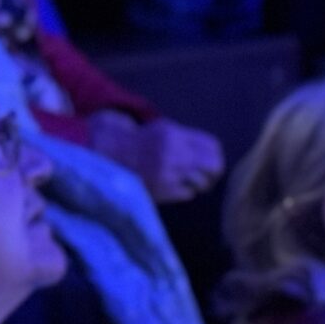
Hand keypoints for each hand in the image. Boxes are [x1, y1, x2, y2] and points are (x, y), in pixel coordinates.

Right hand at [88, 112, 224, 203]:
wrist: (109, 155)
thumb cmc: (139, 142)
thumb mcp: (163, 129)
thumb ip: (187, 138)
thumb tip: (212, 153)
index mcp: (174, 136)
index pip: (212, 146)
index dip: (215, 155)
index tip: (210, 161)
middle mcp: (173, 154)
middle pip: (213, 166)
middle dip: (213, 172)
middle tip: (207, 176)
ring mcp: (167, 173)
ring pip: (202, 182)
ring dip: (198, 183)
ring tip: (187, 181)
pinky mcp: (161, 190)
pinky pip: (187, 194)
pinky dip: (184, 191)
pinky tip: (172, 186)